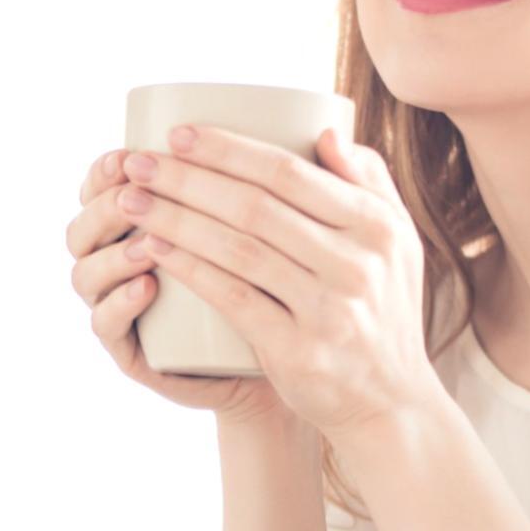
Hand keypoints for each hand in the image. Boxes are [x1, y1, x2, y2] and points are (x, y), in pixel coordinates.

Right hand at [65, 147, 289, 426]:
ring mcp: (126, 308)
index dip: (108, 165)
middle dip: (104, 201)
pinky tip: (145, 285)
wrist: (295, 366)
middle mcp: (125, 261)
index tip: (139, 146)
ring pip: (86, 274)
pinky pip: (108, 329)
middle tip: (134, 184)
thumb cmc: (289, 286)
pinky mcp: (135, 354)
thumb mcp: (291, 234)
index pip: (104, 185)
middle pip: (86, 224)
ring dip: (111, 251)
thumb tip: (327, 131)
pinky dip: (120, 305)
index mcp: (149, 221)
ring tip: (148, 240)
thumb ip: (307, 187)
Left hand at [112, 123, 440, 441]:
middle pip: (255, 207)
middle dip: (186, 179)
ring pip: (237, 250)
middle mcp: (357, 265)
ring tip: (132, 202)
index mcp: (378, 226)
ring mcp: (328, 311)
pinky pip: (233, 299)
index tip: (177, 134)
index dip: (227, 149)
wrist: (390, 401)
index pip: (290, 172)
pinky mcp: (298, 352)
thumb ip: (369, 179)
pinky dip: (190, 269)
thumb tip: (323, 130)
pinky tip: (154, 249)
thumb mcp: (397, 240)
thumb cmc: (383, 308)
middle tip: (137, 164)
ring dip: (175, 220)